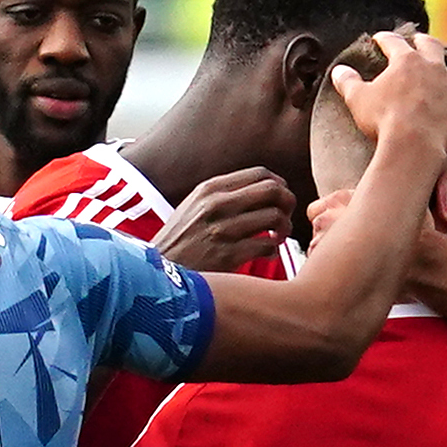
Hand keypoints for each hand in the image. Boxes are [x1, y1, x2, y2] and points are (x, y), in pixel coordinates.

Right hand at [161, 168, 297, 269]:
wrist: (159, 273)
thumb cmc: (181, 242)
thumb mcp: (194, 206)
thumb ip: (222, 194)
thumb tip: (260, 188)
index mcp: (210, 188)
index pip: (261, 173)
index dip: (279, 185)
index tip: (279, 200)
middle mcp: (217, 204)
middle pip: (273, 190)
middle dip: (287, 203)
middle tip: (284, 218)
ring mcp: (223, 229)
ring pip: (276, 217)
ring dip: (284, 228)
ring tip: (277, 237)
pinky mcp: (229, 255)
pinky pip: (268, 246)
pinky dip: (274, 249)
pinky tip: (267, 252)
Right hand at [336, 26, 446, 161]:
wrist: (414, 145)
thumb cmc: (383, 119)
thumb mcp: (357, 99)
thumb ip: (347, 82)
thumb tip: (338, 70)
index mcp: (406, 61)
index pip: (393, 42)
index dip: (385, 38)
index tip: (379, 39)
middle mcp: (434, 67)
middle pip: (431, 45)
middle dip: (423, 42)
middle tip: (418, 42)